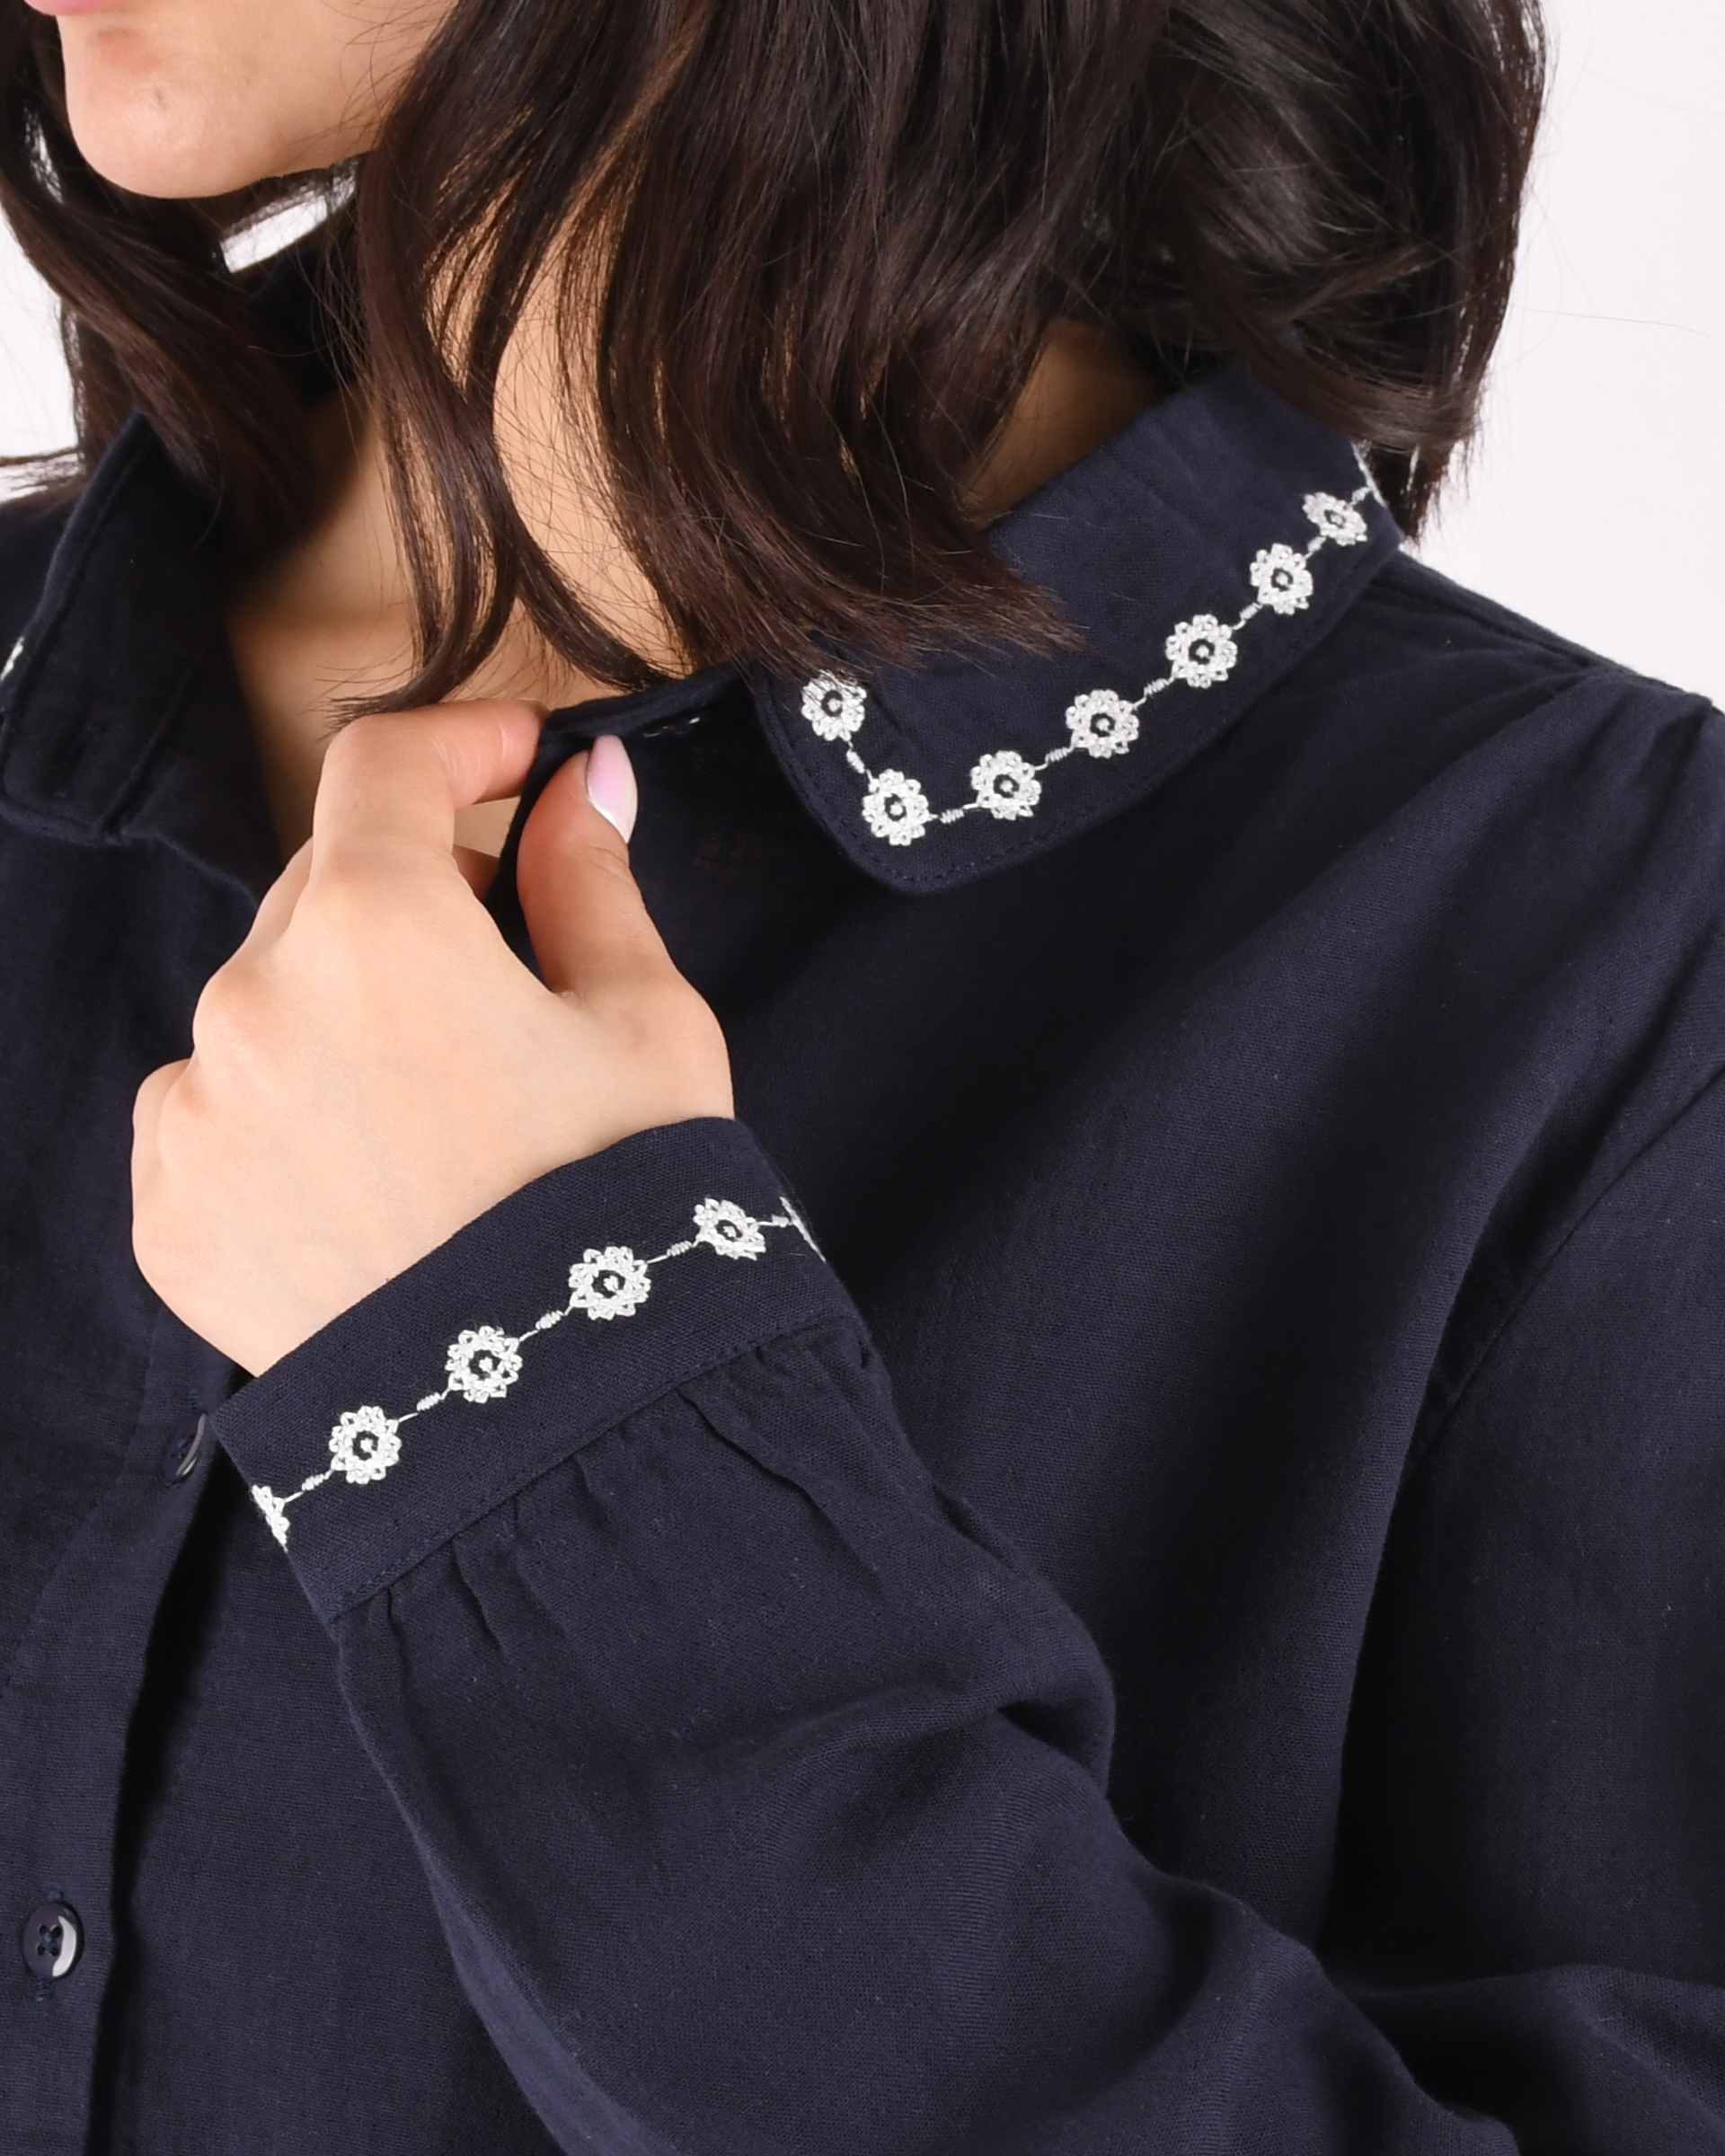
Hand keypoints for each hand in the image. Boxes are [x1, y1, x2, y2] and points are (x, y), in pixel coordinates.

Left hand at [131, 702, 732, 1373]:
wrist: (557, 1422)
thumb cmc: (619, 1215)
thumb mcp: (648, 1028)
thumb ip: (593, 880)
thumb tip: (586, 786)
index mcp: (381, 926)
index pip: (386, 763)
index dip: (462, 741)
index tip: (517, 761)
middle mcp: (256, 996)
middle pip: (327, 883)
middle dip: (419, 891)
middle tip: (511, 956)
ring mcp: (196, 1107)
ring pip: (267, 999)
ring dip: (347, 1008)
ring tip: (445, 1106)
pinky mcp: (168, 1207)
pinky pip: (216, 1108)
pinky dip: (283, 1110)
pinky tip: (373, 1177)